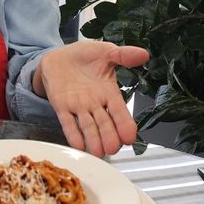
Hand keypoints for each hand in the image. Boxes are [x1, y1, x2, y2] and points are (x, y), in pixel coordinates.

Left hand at [33, 40, 149, 157]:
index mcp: (109, 92)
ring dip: (93, 140)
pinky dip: (73, 133)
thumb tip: (144, 54)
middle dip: (109, 136)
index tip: (130, 137)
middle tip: (113, 148)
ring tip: (98, 152)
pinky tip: (77, 145)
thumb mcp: (105, 52)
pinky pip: (68, 122)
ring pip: (88, 126)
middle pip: (105, 123)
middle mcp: (95, 104)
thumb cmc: (84, 55)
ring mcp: (78, 107)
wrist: (59, 56)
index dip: (125, 124)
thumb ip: (123, 55)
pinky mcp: (62, 107)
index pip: (119, 111)